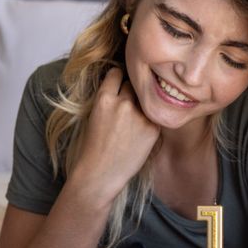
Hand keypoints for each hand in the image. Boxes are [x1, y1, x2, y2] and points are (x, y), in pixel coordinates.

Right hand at [70, 67, 160, 204]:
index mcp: (104, 98)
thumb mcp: (94, 115)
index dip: (119, 78)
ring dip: (142, 105)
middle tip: (128, 105)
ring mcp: (140, 116)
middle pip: (134, 85)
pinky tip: (139, 133)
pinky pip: (154, 116)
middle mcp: (123, 103)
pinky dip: (149, 121)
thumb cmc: (93, 146)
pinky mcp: (153, 129)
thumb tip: (123, 83)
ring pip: (146, 100)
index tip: (121, 83)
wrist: (100, 173)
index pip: (117, 73)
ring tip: (133, 122)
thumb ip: (109, 98)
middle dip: (132, 91)